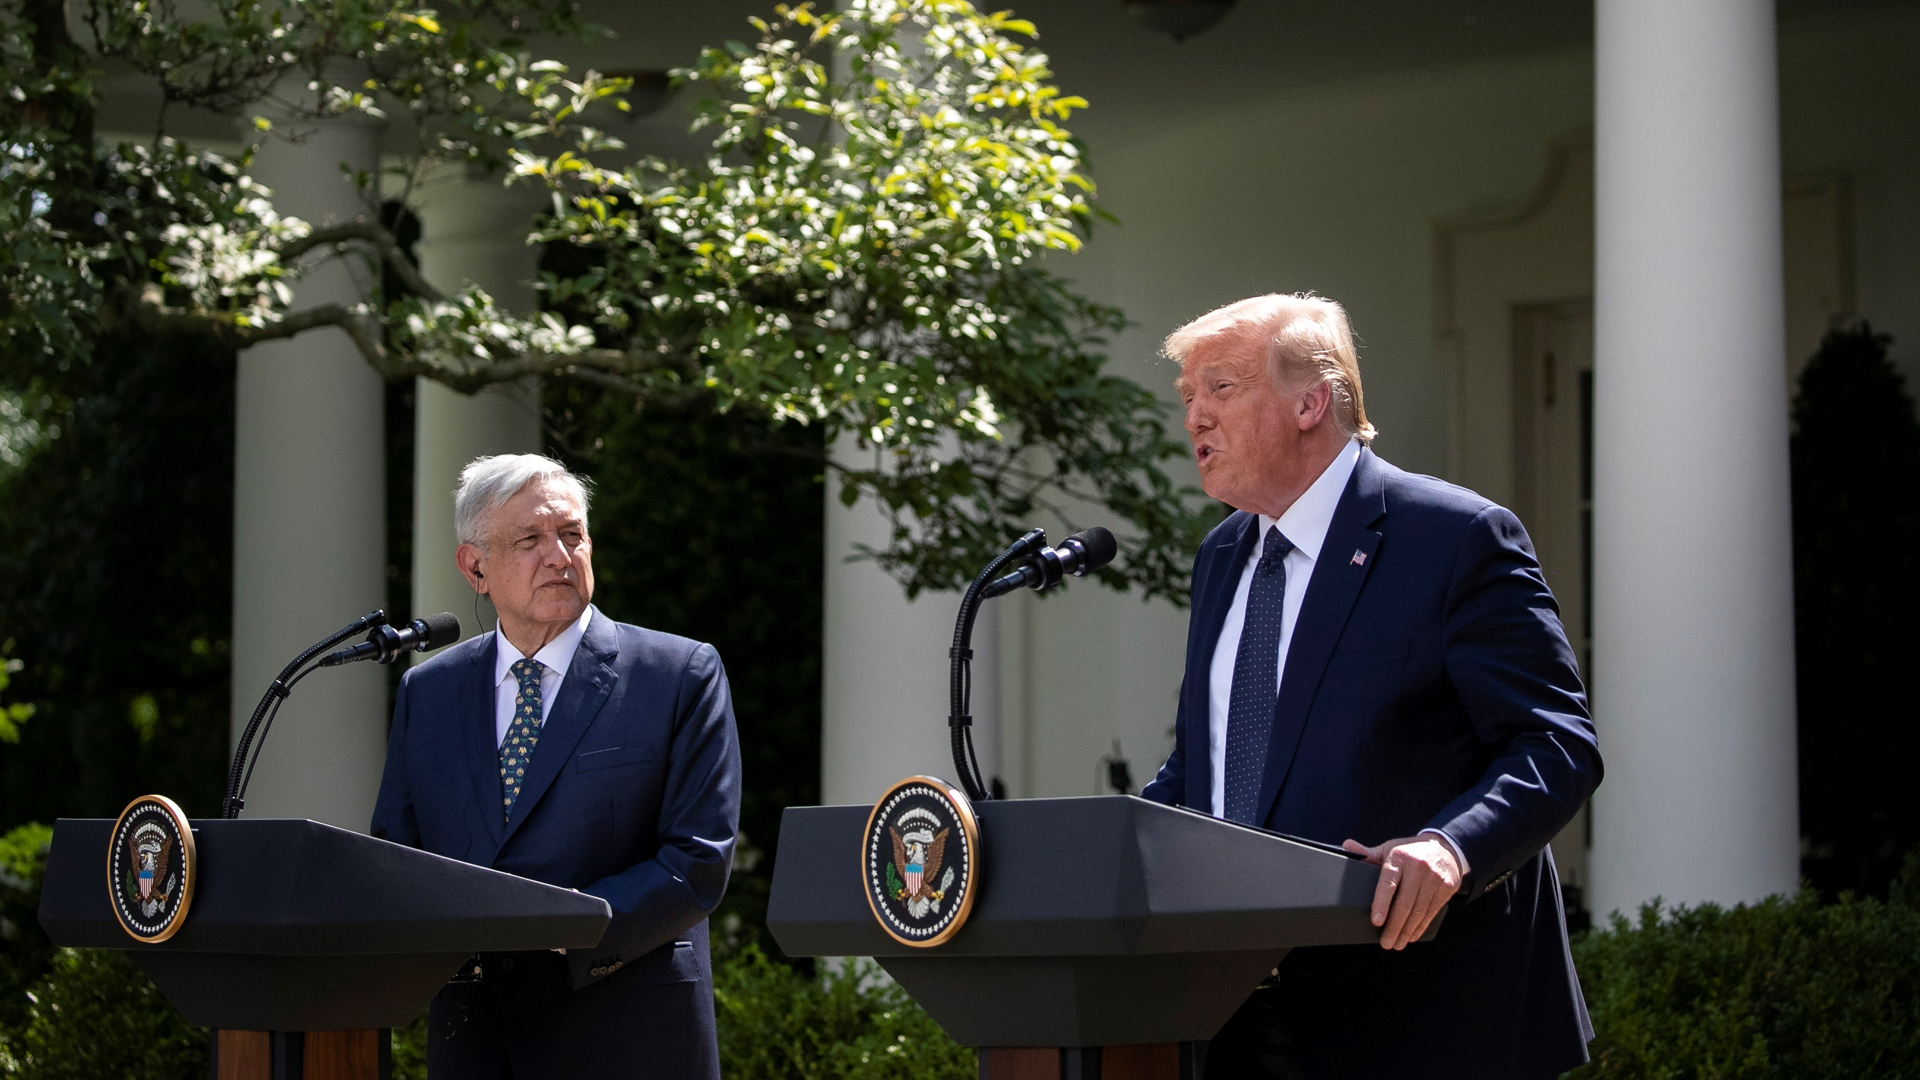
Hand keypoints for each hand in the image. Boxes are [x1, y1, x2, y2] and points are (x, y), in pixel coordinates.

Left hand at [1342, 835, 1461, 949]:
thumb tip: (1346, 846)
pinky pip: (1431, 912)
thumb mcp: (1390, 849)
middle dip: (1394, 927)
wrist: (1446, 848)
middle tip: (1385, 943)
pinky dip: (1420, 927)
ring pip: (1418, 911)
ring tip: (1397, 943)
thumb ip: (1369, 853)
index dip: (1381, 903)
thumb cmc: (1411, 852)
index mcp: (1399, 857)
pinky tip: (1412, 936)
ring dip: (1406, 931)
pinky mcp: (1446, 888)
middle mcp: (1418, 868)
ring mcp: (1434, 879)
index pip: (1388, 883)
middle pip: (1404, 903)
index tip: (1376, 921)